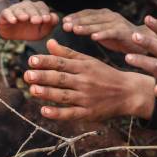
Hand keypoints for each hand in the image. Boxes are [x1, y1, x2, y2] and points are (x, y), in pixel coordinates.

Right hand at [0, 0, 58, 40]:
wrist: (12, 34)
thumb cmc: (29, 31)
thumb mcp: (41, 31)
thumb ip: (49, 25)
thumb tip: (54, 17)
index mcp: (36, 9)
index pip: (41, 7)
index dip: (44, 13)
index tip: (46, 20)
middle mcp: (26, 6)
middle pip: (31, 7)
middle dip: (34, 14)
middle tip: (37, 21)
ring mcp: (15, 9)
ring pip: (19, 9)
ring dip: (22, 13)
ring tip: (25, 18)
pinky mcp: (5, 14)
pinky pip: (7, 13)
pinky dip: (10, 16)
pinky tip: (13, 21)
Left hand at [24, 39, 154, 120]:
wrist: (129, 92)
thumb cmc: (104, 74)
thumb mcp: (88, 61)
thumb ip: (67, 53)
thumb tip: (49, 42)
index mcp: (84, 67)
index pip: (62, 63)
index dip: (46, 61)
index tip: (31, 60)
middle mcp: (84, 82)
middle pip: (61, 78)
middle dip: (43, 76)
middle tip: (27, 75)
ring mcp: (86, 98)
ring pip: (64, 95)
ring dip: (47, 93)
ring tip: (32, 90)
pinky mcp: (88, 113)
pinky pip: (71, 113)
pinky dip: (57, 113)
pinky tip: (44, 111)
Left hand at [63, 8, 149, 53]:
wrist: (144, 40)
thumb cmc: (119, 37)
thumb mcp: (102, 31)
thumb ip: (89, 28)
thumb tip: (70, 27)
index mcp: (104, 15)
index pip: (87, 13)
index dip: (75, 16)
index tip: (62, 21)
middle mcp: (110, 16)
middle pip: (91, 18)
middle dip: (77, 21)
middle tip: (65, 25)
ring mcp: (117, 23)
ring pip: (99, 24)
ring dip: (86, 27)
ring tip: (74, 29)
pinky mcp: (124, 32)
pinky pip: (112, 33)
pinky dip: (103, 34)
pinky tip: (93, 37)